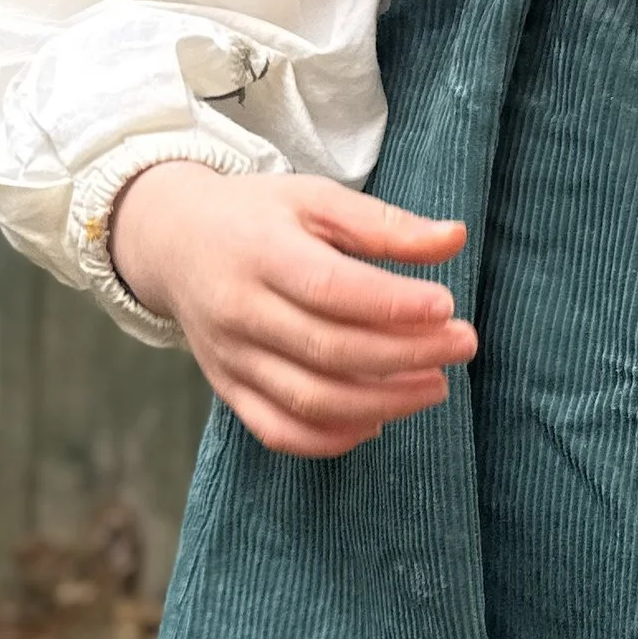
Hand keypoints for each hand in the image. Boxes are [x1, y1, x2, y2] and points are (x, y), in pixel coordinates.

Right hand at [110, 164, 474, 457]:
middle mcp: (240, 312)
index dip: (393, 305)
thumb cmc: (257, 218)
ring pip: (310, 399)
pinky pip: (280, 431)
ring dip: (383, 403)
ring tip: (436, 386)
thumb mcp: (315, 199)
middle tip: (463, 345)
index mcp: (260, 254)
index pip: (332, 289)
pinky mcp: (229, 390)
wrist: (174, 244)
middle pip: (329, 349)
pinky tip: (380, 422)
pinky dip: (333, 439)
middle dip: (406, 355)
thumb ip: (383, 223)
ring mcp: (231, 359)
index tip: (446, 306)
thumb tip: (455, 238)